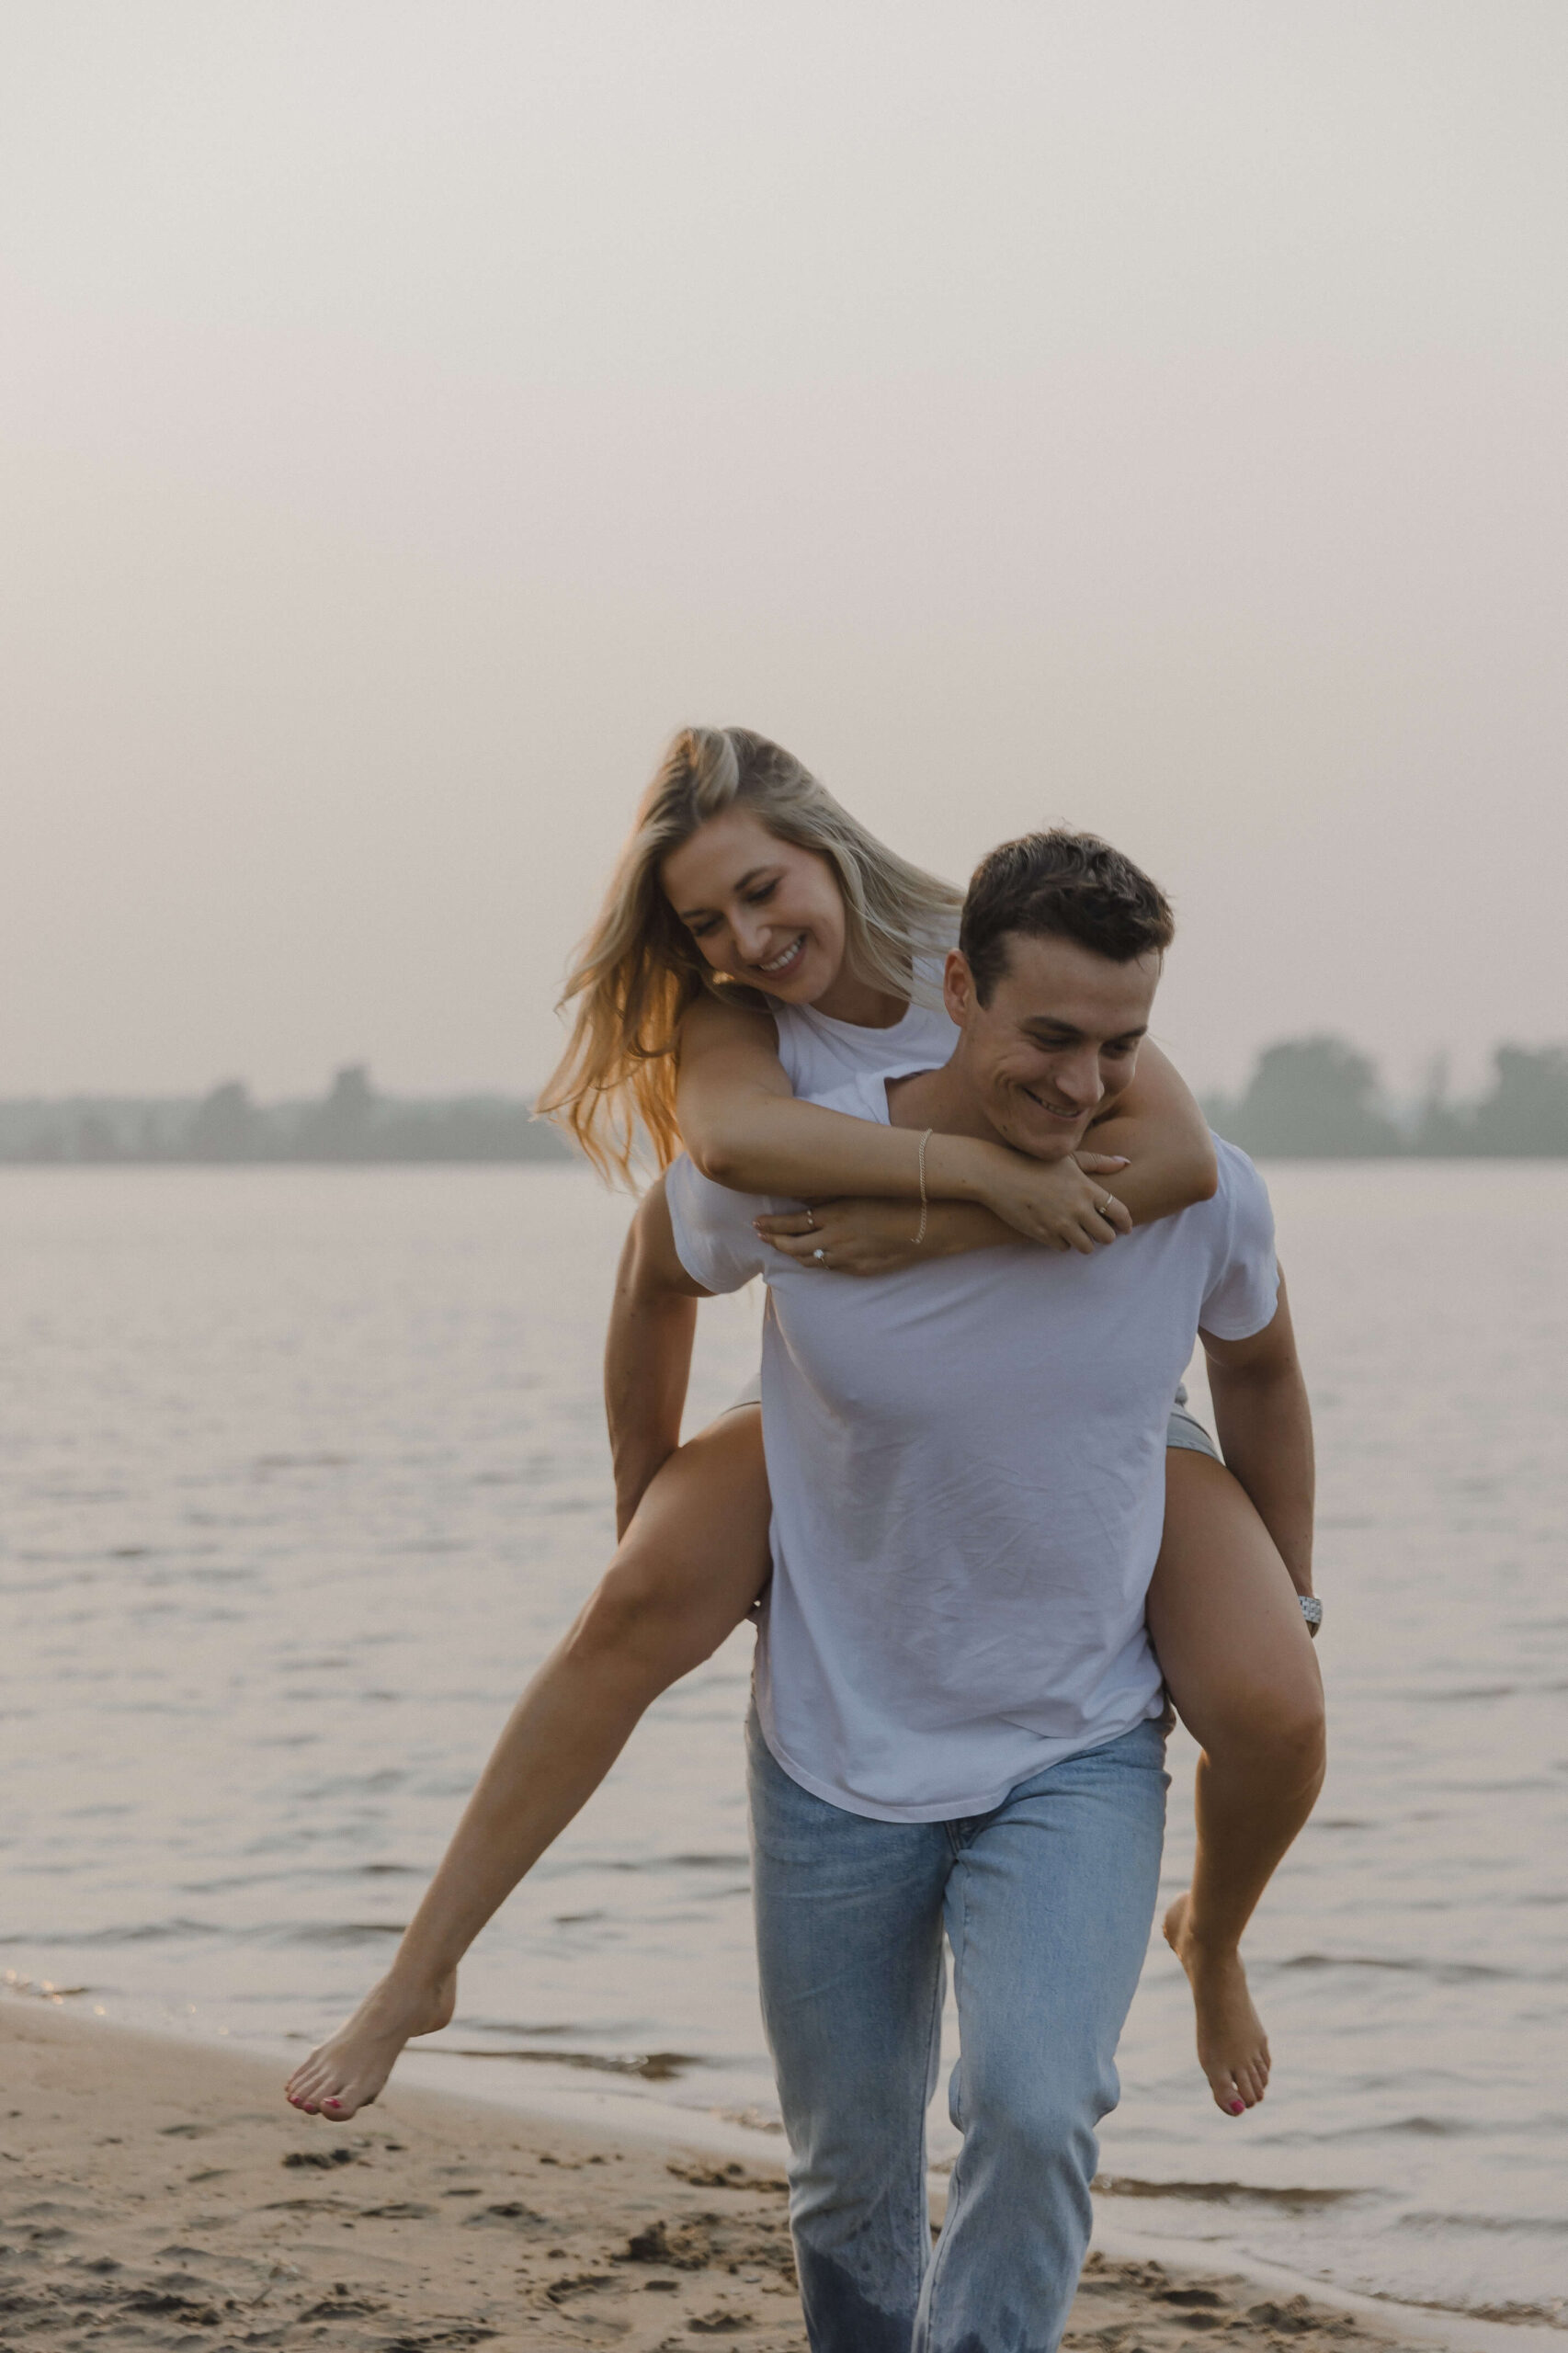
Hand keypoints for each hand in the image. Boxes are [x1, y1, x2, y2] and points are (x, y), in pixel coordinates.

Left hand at [755, 1197, 935, 1275]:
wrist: (932, 1223)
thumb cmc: (899, 1196)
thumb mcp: (859, 1188)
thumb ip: (828, 1193)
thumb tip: (801, 1193)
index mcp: (834, 1215)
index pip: (790, 1224)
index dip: (770, 1225)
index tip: (756, 1223)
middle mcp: (836, 1240)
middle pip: (793, 1247)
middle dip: (774, 1241)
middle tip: (761, 1235)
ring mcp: (849, 1259)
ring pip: (809, 1262)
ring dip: (792, 1254)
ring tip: (781, 1247)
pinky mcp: (862, 1270)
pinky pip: (831, 1269)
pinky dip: (816, 1262)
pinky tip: (813, 1257)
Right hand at [978, 1148, 1131, 1254]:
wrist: (998, 1174)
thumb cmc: (1035, 1162)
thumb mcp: (1068, 1158)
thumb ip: (1098, 1163)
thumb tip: (1126, 1163)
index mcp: (1086, 1188)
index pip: (1120, 1213)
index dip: (1126, 1223)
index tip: (1125, 1227)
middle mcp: (1077, 1208)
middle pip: (1107, 1236)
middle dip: (1106, 1235)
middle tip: (1100, 1231)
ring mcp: (1060, 1223)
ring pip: (1086, 1247)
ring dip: (1085, 1241)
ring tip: (1078, 1232)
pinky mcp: (1043, 1234)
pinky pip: (1063, 1248)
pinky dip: (1063, 1242)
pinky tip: (1058, 1230)